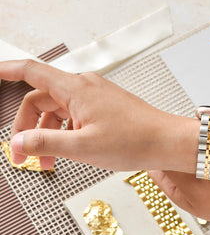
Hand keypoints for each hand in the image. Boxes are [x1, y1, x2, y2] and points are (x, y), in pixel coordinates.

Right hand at [0, 60, 197, 170]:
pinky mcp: (106, 110)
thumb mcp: (83, 147)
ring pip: (59, 113)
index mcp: (76, 89)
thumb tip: (19, 143)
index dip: (6, 71)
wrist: (168, 143)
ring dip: (49, 137)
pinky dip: (67, 135)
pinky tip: (68, 153)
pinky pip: (77, 118)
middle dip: (28, 129)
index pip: (31, 71)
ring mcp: (97, 99)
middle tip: (23, 156)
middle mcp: (85, 88)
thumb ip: (46, 144)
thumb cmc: (135, 140)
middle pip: (41, 101)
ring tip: (48, 163)